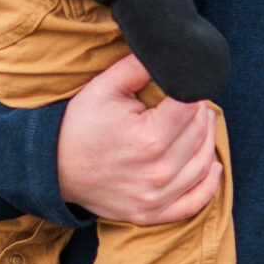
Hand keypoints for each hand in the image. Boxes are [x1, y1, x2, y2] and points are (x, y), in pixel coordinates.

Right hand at [56, 55, 222, 226]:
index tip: (183, 85)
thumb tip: (172, 50)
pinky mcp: (150, 214)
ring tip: (198, 123)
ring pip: (202, 162)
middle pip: (200, 132)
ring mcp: (155, 197)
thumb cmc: (79, 125)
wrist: (50, 169)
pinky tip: (213, 167)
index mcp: (150, 138)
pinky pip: (193, 203)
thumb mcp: (104, 87)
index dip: (192, 90)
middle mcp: (158, 171)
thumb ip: (140, 65)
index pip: (193, 106)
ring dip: (206, 140)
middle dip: (199, 112)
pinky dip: (208, 186)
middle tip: (188, 101)